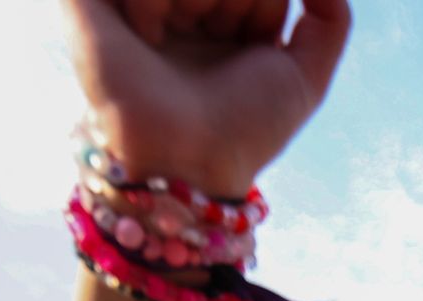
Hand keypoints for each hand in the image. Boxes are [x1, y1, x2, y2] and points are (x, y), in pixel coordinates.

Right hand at [64, 0, 349, 193]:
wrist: (186, 162)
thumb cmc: (244, 130)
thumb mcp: (306, 77)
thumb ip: (332, 20)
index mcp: (224, 20)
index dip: (265, 7)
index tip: (255, 42)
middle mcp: (180, 9)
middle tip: (215, 37)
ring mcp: (138, 8)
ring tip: (176, 40)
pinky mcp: (91, 8)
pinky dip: (154, 1)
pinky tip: (148, 36)